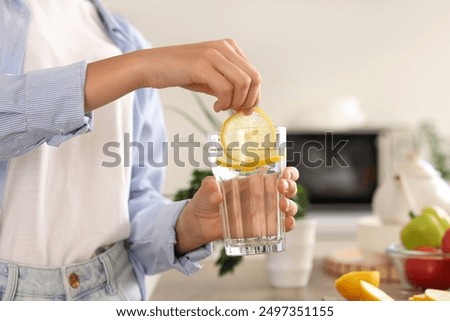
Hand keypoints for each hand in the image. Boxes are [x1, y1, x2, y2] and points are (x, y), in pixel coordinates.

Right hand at [139, 39, 260, 112]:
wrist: (152, 66)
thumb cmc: (181, 72)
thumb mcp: (210, 77)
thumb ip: (228, 86)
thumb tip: (246, 105)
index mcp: (229, 47)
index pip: (254, 73)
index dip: (254, 96)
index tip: (246, 110)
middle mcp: (224, 47)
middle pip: (253, 78)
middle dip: (249, 101)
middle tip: (237, 112)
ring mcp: (213, 54)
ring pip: (243, 83)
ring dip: (235, 102)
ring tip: (222, 107)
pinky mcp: (201, 65)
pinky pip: (225, 89)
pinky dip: (224, 103)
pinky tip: (215, 106)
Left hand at [174, 166, 298, 254]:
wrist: (198, 222)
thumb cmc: (205, 200)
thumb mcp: (206, 188)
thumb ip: (210, 187)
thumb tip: (217, 193)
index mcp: (253, 180)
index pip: (278, 172)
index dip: (288, 172)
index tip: (285, 174)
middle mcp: (262, 194)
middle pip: (287, 188)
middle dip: (290, 187)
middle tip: (281, 188)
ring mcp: (263, 211)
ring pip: (287, 206)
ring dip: (290, 206)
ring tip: (282, 206)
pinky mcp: (260, 228)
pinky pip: (280, 226)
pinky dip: (287, 224)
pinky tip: (286, 223)